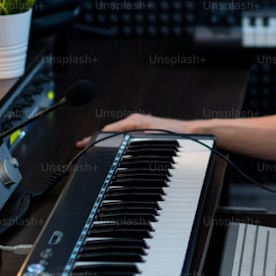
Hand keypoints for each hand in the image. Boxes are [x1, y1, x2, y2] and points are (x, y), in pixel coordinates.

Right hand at [75, 112, 189, 147]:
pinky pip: (125, 141)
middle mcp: (136, 123)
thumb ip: (132, 136)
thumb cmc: (176, 134)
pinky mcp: (145, 135)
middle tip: (83, 149)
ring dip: (106, 144)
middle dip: (96, 141)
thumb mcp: (152, 136)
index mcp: (134, 121)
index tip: (82, 144)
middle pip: (110, 133)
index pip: (108, 130)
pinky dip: (116, 146)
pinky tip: (113, 154)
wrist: (193, 134)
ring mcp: (140, 129)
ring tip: (94, 152)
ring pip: (117, 137)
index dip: (94, 138)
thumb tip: (115, 138)